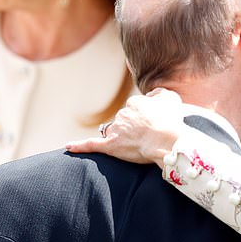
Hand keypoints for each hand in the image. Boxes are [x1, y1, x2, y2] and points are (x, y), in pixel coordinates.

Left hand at [66, 88, 185, 165]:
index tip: (153, 125)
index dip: (145, 118)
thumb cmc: (171, 121)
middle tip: (148, 137)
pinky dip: (80, 146)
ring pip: (114, 131)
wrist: (166, 140)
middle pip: (124, 120)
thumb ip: (159, 94)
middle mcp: (123, 114)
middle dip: (133, 128)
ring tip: (134, 145)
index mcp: (135, 103)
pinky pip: (92, 145)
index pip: (136, 109)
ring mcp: (116, 130)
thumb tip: (152, 96)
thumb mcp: (171, 99)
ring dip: (120, 136)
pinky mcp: (110, 146)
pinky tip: (69, 147)